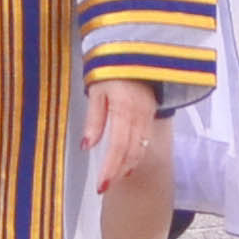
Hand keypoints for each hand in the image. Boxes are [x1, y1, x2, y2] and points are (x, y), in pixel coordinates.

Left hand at [84, 76, 160, 197]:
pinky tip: (128, 163)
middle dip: (118, 171)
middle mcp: (140, 115)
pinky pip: (145, 140)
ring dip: (128, 166)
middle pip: (131, 151)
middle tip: (105, 186)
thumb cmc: (111, 69)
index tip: (102, 184)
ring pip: (141, 148)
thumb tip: (88, 145)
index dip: (111, 167)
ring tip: (115, 178)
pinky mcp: (151, 114)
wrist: (135, 51)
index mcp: (124, 109)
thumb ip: (94, 119)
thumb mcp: (96, 91)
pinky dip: (136, 155)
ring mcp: (148, 115)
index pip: (118, 146)